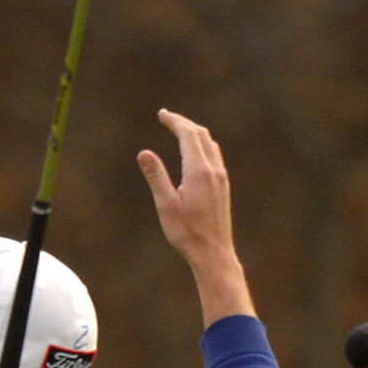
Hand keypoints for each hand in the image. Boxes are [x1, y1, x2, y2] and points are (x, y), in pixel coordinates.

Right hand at [137, 109, 254, 324]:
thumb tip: (144, 153)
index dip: (175, 121)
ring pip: (210, 144)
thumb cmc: (187, 232)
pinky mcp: (223, 186)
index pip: (188, 135)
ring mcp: (221, 177)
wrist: (213, 253)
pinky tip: (195, 152)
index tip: (162, 114)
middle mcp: (213, 170)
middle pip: (200, 135)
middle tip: (166, 117)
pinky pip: (214, 155)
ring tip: (179, 129)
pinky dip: (202, 144)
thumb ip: (156, 176)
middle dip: (183, 123)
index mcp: (198, 171)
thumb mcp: (166, 205)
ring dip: (194, 132)